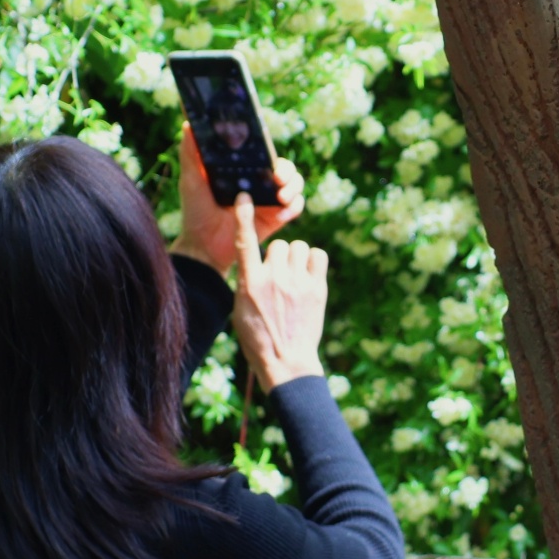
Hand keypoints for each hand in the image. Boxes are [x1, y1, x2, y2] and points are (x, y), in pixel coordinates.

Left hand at [172, 119, 301, 284]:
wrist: (202, 246)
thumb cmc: (195, 211)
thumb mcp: (191, 180)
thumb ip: (190, 154)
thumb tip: (188, 124)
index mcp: (242, 170)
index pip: (263, 153)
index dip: (270, 150)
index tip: (267, 154)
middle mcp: (259, 182)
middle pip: (284, 167)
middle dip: (287, 170)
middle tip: (278, 177)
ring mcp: (269, 200)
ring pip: (294, 185)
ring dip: (294, 187)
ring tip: (281, 196)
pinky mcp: (276, 218)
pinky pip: (294, 208)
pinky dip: (293, 207)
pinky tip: (282, 212)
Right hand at [228, 203, 331, 392]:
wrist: (287, 361)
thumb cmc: (259, 338)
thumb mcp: (240, 309)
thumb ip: (247, 282)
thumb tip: (255, 266)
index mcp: (249, 283)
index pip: (244, 242)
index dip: (243, 216)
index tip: (243, 196)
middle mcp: (273, 279)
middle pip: (279, 244)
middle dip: (279, 255)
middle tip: (279, 276)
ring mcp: (297, 283)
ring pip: (298, 247)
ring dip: (296, 257)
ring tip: (294, 278)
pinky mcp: (317, 288)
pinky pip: (318, 255)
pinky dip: (313, 261)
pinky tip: (309, 275)